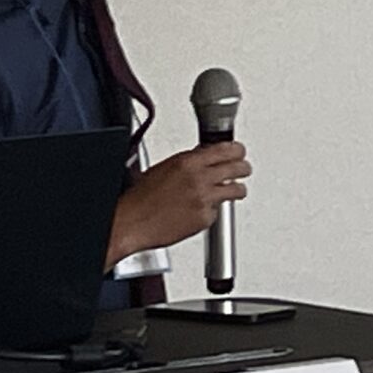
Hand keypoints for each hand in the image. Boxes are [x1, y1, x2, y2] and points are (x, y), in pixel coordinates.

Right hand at [105, 141, 250, 266]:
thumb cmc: (139, 198)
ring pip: (236, 190)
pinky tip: (200, 210)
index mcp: (188, 162)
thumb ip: (189, 161)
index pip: (227, 149)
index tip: (240, 151)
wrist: (129, 223)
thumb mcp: (164, 168)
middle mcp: (199, 179)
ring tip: (235, 190)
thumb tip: (204, 156)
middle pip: (238, 167)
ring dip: (237, 189)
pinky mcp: (204, 218)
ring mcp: (204, 199)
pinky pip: (217, 211)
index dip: (237, 150)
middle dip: (243, 168)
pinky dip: (212, 211)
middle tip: (244, 169)